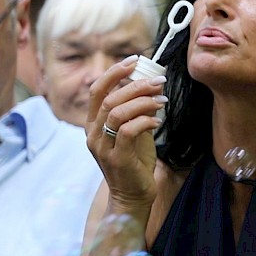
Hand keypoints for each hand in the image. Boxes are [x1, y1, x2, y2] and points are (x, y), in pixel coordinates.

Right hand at [86, 55, 166, 214]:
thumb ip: (137, 111)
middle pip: (109, 98)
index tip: (134, 60)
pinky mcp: (116, 158)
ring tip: (163, 99)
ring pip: (117, 112)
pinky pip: (128, 130)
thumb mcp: (135, 132)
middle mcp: (93, 134)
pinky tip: (158, 120)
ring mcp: (102, 146)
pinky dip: (145, 120)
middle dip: (136, 85)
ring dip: (143, 101)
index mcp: (94, 124)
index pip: (98, 90)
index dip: (114, 72)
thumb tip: (151, 87)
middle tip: (159, 81)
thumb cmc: (135, 162)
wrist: (133, 195)